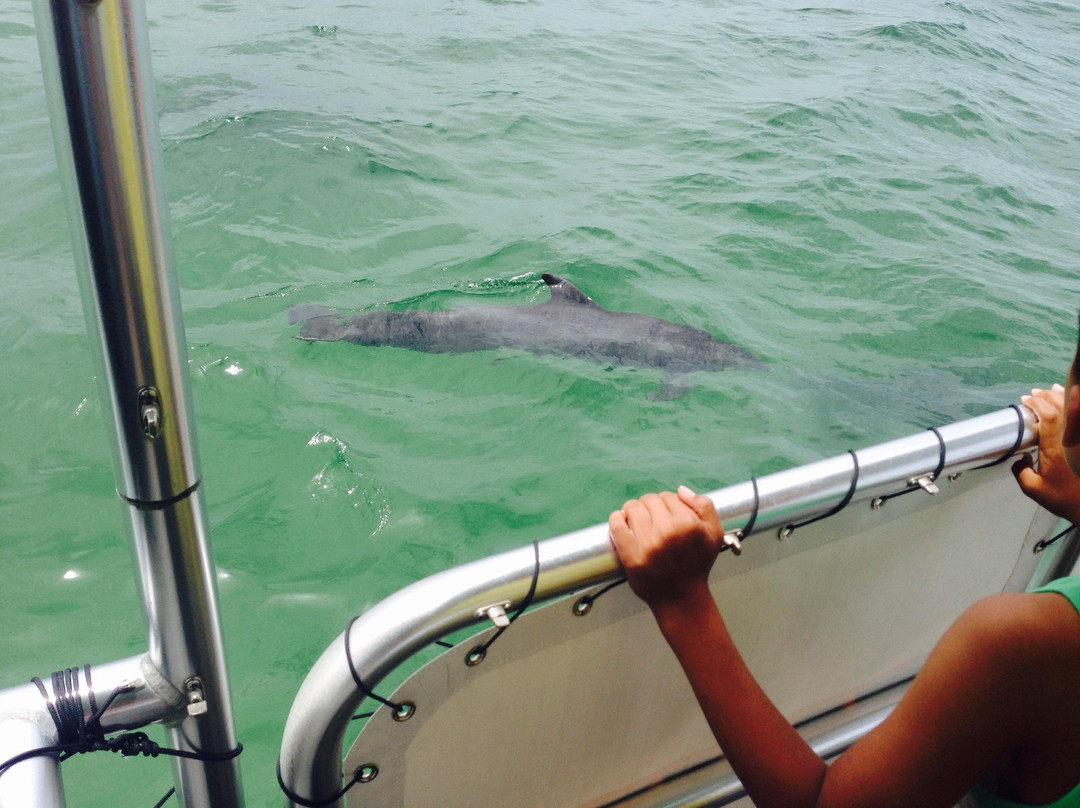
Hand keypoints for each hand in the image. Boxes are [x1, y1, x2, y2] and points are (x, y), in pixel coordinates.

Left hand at [608, 486, 725, 611]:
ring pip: (632, 507)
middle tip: (651, 519)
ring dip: (632, 510)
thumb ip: (704, 506)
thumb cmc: (697, 566)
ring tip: (636, 521)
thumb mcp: (715, 534)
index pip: (668, 497)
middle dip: (649, 506)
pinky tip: (621, 521)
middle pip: (649, 500)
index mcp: (688, 523)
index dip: (666, 503)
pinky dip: (616, 518)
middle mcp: (667, 531)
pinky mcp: (630, 554)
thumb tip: (680, 490)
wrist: (681, 598)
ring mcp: (648, 543)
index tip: (665, 515)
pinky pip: (616, 524)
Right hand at [1014, 384, 1079, 523]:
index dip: (1036, 403)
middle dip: (1045, 396)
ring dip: (1060, 396)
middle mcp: (1070, 439)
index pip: (1047, 415)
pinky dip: (1074, 405)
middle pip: (1061, 406)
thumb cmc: (1063, 498)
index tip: (1026, 401)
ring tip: (1048, 392)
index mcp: (1054, 448)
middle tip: (1033, 395)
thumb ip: (1020, 472)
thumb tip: (1020, 458)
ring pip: (1073, 409)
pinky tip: (1068, 398)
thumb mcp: (1033, 489)